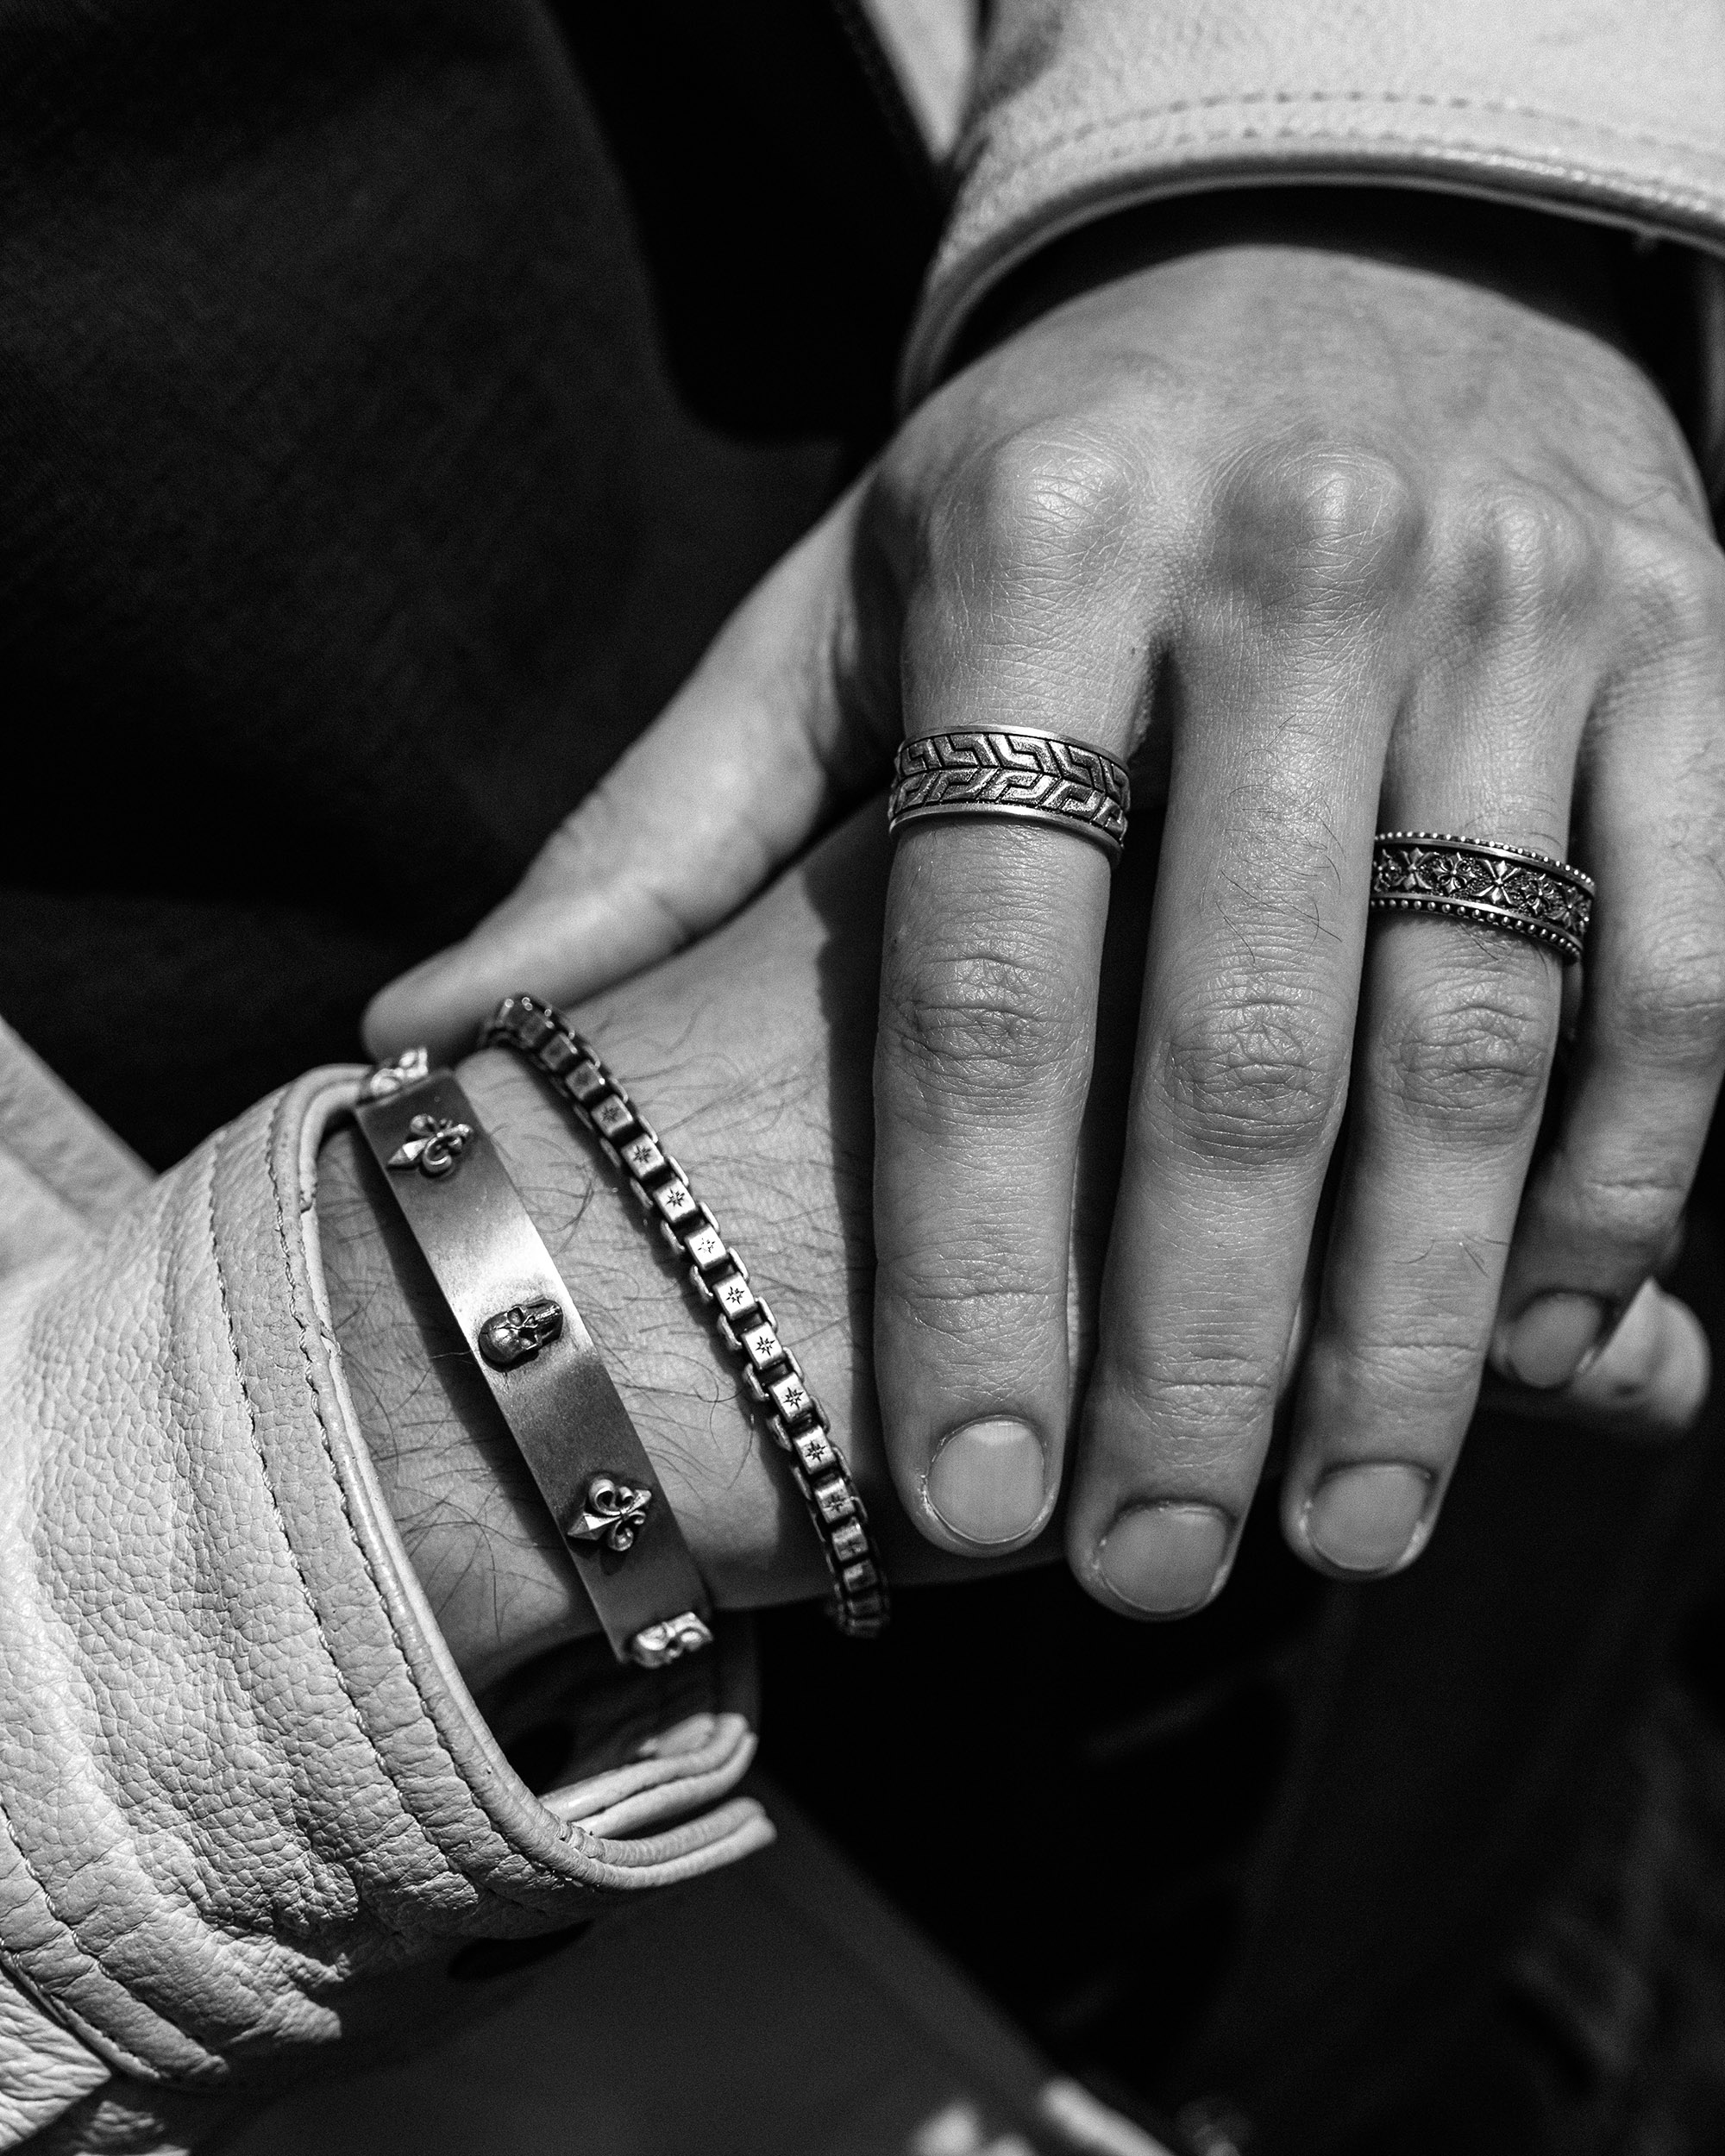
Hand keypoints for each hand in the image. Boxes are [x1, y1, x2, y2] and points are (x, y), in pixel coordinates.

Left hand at [366, 211, 1720, 1618]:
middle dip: (1199, 1355)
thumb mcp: (832, 615)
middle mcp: (1288, 568)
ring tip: (1345, 1525)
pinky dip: (1619, 1172)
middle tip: (1156, 1571)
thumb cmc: (1050, 490)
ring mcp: (1511, 605)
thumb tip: (425, 1045)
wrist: (1345, 257)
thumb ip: (658, 841)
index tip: (961, 1499)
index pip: (987, 977)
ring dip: (1415, 1323)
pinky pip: (1680, 961)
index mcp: (1035, 564)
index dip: (974, 1267)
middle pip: (1242, 1048)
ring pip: (1474, 1035)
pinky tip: (1546, 1337)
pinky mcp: (1690, 645)